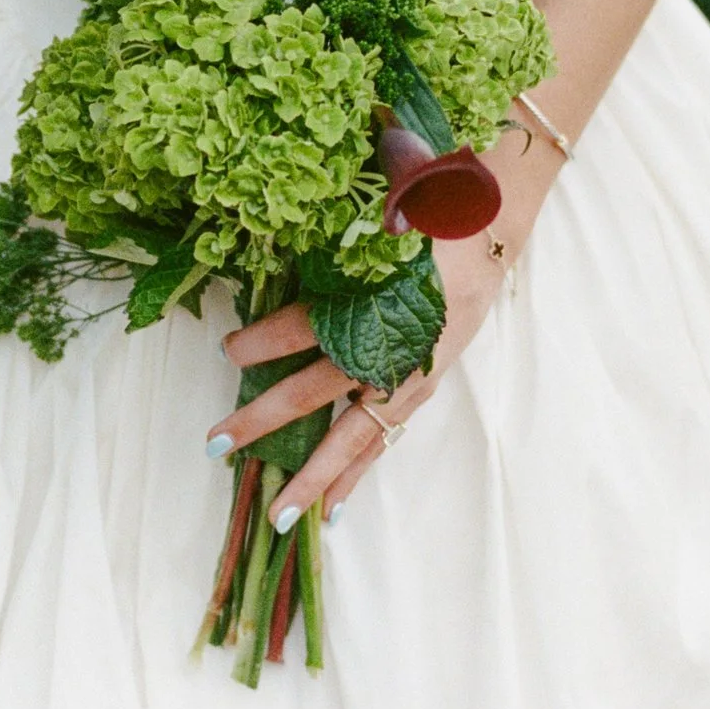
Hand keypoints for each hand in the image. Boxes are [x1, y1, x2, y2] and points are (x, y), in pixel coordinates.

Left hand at [207, 132, 564, 527]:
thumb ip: (341, 212)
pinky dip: (357, 475)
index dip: (273, 338)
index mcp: (393, 293)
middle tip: (217, 444)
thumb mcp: (391, 193)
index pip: (322, 322)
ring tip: (279, 515)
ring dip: (317, 475)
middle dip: (268, 419)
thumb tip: (284, 205)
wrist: (492, 215)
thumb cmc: (431, 199)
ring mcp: (415, 370)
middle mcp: (405, 341)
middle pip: (327, 390)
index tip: (228, 349)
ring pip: (359, 435)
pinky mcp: (421, 383)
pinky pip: (384, 440)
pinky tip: (329, 511)